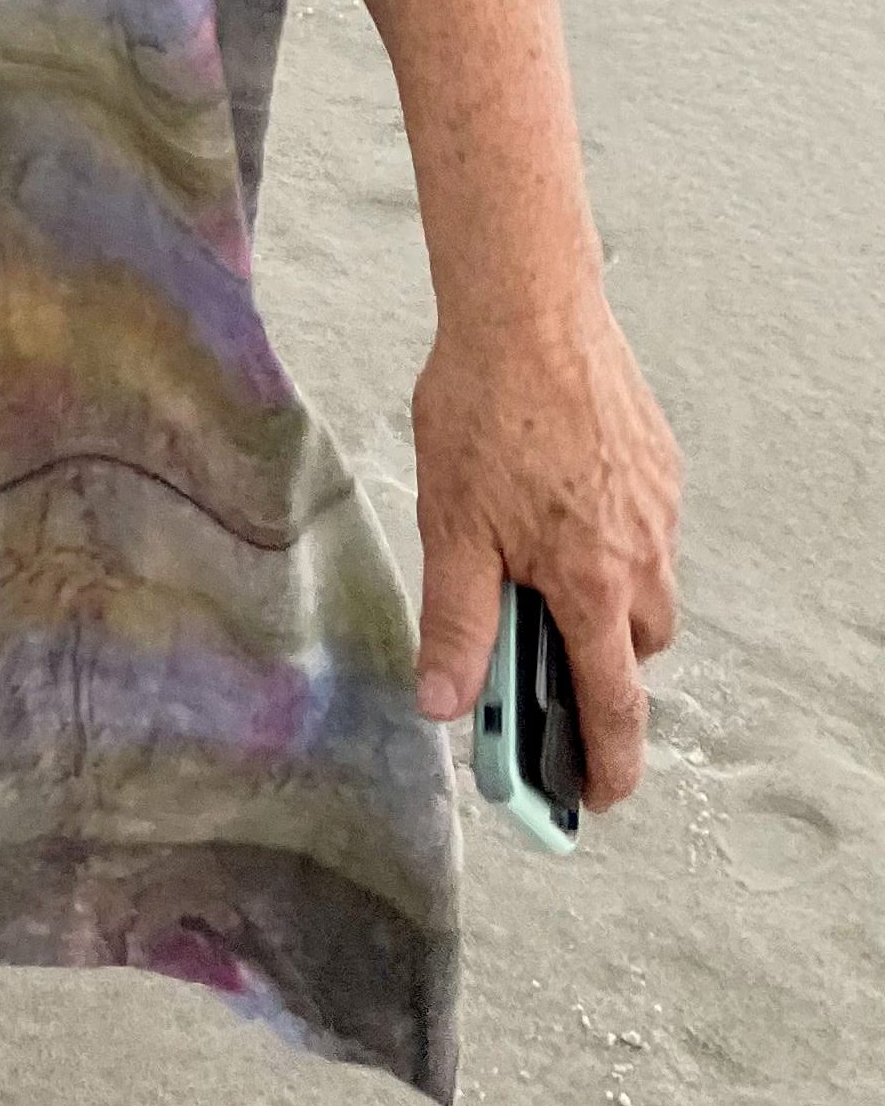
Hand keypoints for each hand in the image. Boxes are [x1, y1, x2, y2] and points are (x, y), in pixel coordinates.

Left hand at [410, 293, 681, 809]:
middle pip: (632, 650)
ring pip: (644, 588)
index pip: (613, 706)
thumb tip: (445, 706)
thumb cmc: (484, 409)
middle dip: (591, 665)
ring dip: (598, 598)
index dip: (605, 766)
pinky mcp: (660, 464)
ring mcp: (659, 507)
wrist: (529, 306)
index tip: (593, 799)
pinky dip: (608, 540)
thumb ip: (457, 625)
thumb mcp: (452, 525)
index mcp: (592, 583)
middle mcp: (643, 553)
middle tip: (530, 646)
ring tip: (530, 558)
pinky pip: (644, 530)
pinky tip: (553, 499)